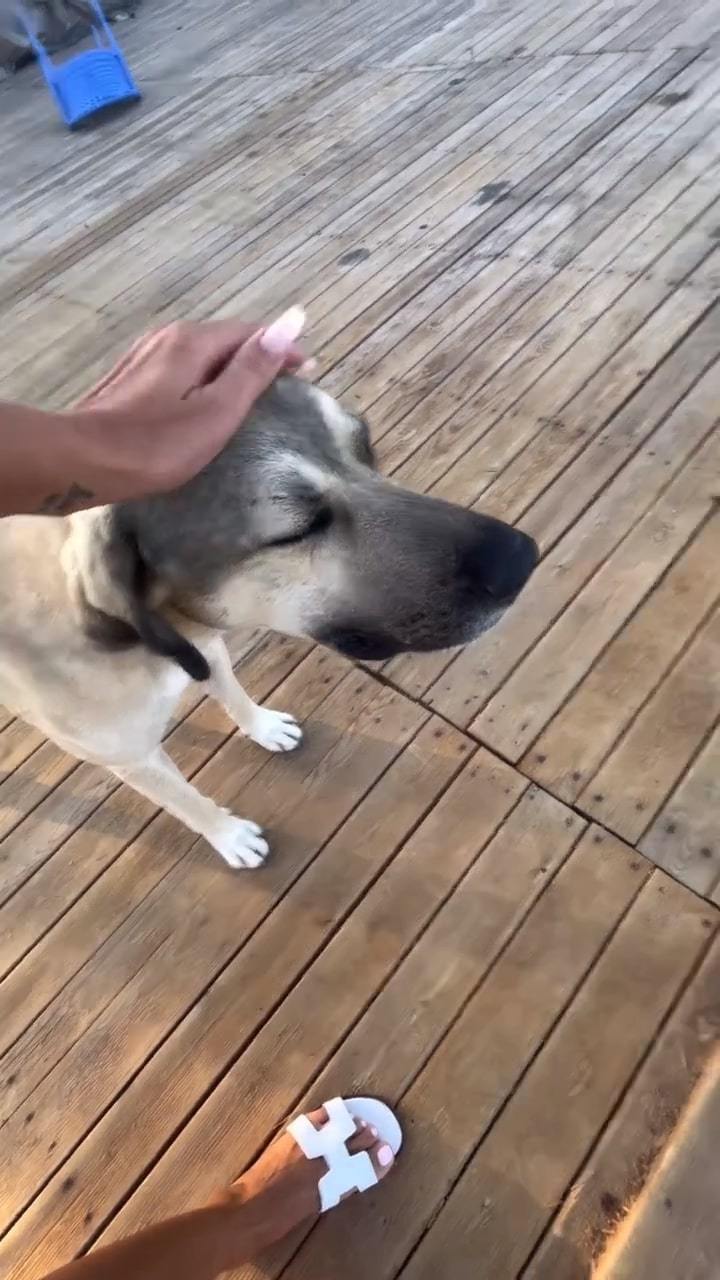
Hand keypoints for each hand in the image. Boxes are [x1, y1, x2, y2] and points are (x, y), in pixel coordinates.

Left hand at [70, 307, 308, 504]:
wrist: (82, 461)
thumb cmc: (156, 445)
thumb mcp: (217, 411)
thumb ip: (253, 368)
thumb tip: (291, 321)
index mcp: (194, 341)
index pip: (251, 333)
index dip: (283, 349)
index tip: (309, 370)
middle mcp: (168, 338)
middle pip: (225, 340)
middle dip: (260, 356)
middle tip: (288, 383)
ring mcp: (144, 357)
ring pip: (201, 355)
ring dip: (232, 368)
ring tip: (253, 392)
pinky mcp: (130, 380)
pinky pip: (181, 370)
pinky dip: (205, 380)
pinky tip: (207, 400)